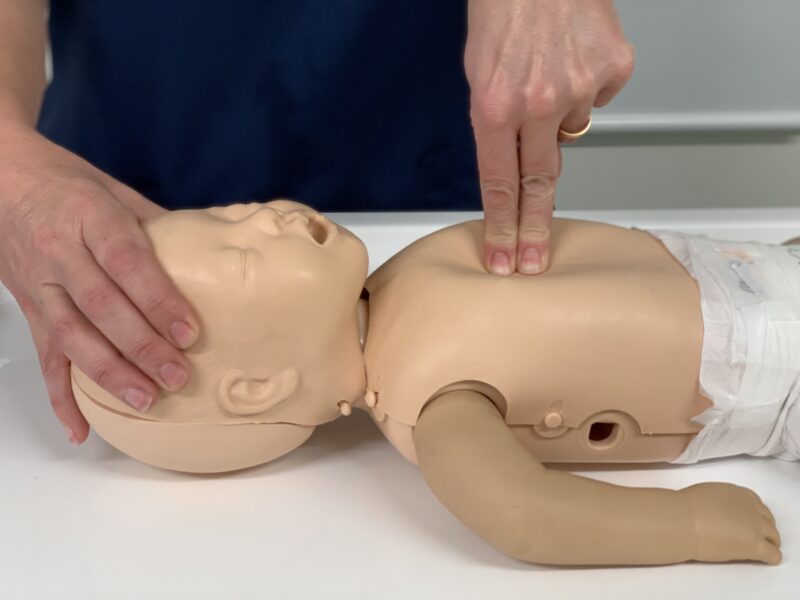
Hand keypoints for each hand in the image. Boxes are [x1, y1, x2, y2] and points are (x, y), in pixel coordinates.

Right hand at [0, 122, 199, 443]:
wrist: (3, 179)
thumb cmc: (70, 185)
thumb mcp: (117, 191)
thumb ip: (159, 225)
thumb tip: (211, 255)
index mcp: (90, 217)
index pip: (127, 262)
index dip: (158, 299)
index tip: (189, 331)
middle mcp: (61, 253)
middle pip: (101, 306)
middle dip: (141, 345)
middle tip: (177, 375)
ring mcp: (40, 285)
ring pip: (71, 335)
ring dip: (108, 373)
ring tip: (144, 400)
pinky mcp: (29, 310)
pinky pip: (43, 357)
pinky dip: (59, 396)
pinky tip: (79, 427)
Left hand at [465, 0, 634, 274]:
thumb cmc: (503, 5)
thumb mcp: (479, 70)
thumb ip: (496, 121)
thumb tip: (518, 157)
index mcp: (494, 106)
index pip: (498, 184)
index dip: (500, 226)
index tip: (503, 256)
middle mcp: (538, 104)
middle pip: (539, 183)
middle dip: (533, 228)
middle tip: (532, 260)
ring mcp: (579, 88)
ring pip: (572, 129)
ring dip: (559, 114)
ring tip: (548, 71)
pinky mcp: (613, 71)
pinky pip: (599, 98)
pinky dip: (586, 85)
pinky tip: (574, 57)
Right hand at [681, 482, 780, 564]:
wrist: (684, 520)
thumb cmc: (686, 507)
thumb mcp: (706, 494)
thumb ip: (719, 501)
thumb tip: (715, 510)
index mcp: (739, 493)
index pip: (757, 504)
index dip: (756, 514)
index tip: (752, 520)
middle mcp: (751, 508)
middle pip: (768, 520)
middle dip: (765, 528)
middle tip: (759, 536)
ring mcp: (755, 527)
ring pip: (773, 536)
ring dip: (770, 542)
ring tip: (765, 548)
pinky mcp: (754, 546)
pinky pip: (772, 554)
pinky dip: (772, 557)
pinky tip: (767, 559)